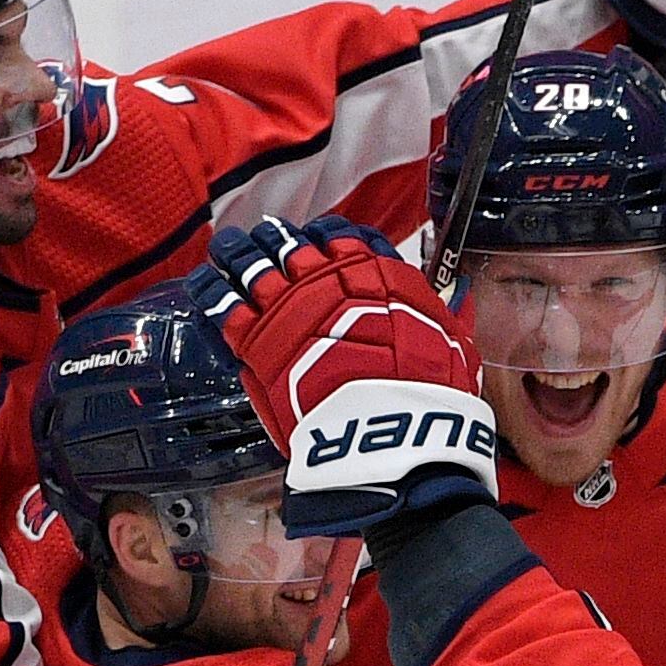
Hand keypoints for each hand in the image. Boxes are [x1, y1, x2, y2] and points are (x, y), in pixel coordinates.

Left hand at [193, 217, 493, 536]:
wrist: (390, 428)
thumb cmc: (427, 393)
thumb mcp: (454, 344)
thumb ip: (449, 317)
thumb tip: (461, 304)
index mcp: (377, 274)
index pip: (345, 237)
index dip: (327, 237)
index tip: (318, 242)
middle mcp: (330, 278)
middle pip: (293, 244)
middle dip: (278, 241)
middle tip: (268, 242)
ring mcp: (290, 304)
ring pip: (253, 262)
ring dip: (240, 253)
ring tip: (228, 248)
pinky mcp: (259, 338)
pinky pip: (225, 301)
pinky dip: (211, 288)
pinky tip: (204, 280)